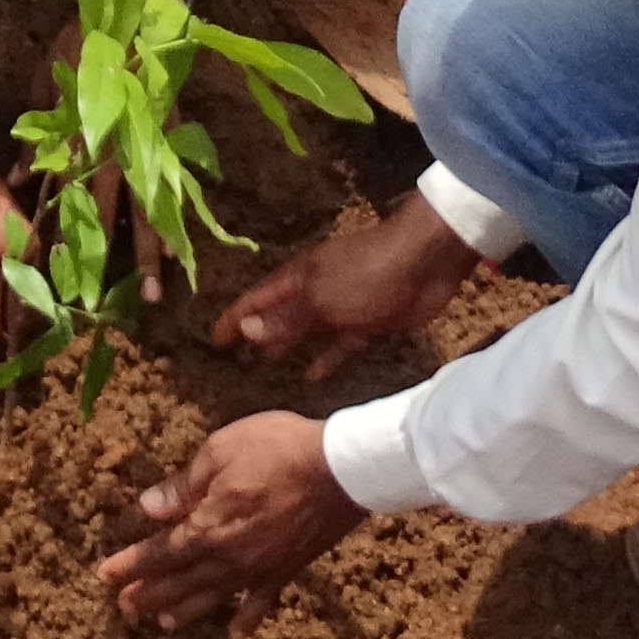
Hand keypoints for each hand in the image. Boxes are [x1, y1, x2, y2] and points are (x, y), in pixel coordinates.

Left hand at [99, 410, 366, 632]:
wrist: (342, 468)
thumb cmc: (277, 449)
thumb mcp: (221, 451)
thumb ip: (184, 485)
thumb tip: (150, 508)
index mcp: (209, 527)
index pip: (160, 553)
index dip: (131, 566)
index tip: (105, 576)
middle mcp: (230, 558)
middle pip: (181, 582)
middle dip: (149, 594)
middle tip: (123, 609)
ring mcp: (260, 569)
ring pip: (214, 597)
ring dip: (185, 610)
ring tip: (162, 622)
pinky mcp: (287, 570)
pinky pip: (262, 603)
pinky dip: (247, 619)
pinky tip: (235, 632)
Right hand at [214, 192, 484, 380]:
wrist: (425, 262)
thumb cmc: (367, 274)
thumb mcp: (320, 299)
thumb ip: (285, 318)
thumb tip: (246, 329)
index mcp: (298, 278)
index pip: (256, 300)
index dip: (234, 318)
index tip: (214, 339)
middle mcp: (315, 291)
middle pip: (280, 314)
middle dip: (259, 330)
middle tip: (238, 354)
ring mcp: (343, 306)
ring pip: (308, 331)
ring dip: (289, 345)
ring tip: (268, 365)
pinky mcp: (368, 323)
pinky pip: (339, 345)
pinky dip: (325, 358)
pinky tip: (312, 376)